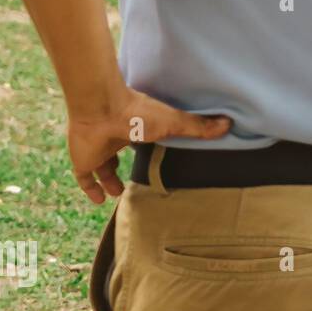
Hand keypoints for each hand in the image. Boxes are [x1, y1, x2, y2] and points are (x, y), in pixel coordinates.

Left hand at [67, 88, 232, 203]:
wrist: (102, 109)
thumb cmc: (137, 113)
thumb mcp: (172, 122)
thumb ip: (197, 126)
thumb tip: (229, 124)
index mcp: (131, 128)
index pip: (135, 140)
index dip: (141, 148)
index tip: (149, 159)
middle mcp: (111, 139)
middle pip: (114, 154)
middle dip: (119, 166)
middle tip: (130, 184)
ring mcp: (95, 150)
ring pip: (100, 167)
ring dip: (107, 180)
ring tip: (116, 193)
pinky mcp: (82, 161)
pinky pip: (84, 179)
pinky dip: (90, 189)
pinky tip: (99, 201)